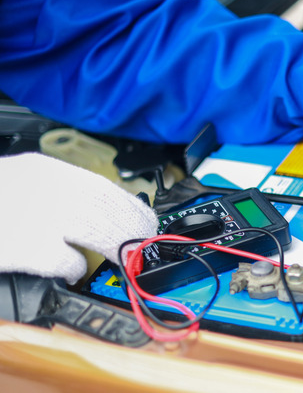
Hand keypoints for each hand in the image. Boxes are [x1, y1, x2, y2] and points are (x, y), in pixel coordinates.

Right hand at [0, 153, 157, 283]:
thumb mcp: (17, 181)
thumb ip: (52, 189)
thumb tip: (96, 210)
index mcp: (42, 170)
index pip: (105, 186)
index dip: (131, 206)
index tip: (145, 219)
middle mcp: (43, 189)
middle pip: (108, 210)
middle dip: (132, 229)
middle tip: (140, 244)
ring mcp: (36, 217)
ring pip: (99, 232)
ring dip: (115, 247)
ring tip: (119, 258)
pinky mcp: (25, 248)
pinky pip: (67, 261)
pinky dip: (74, 268)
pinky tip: (71, 271)